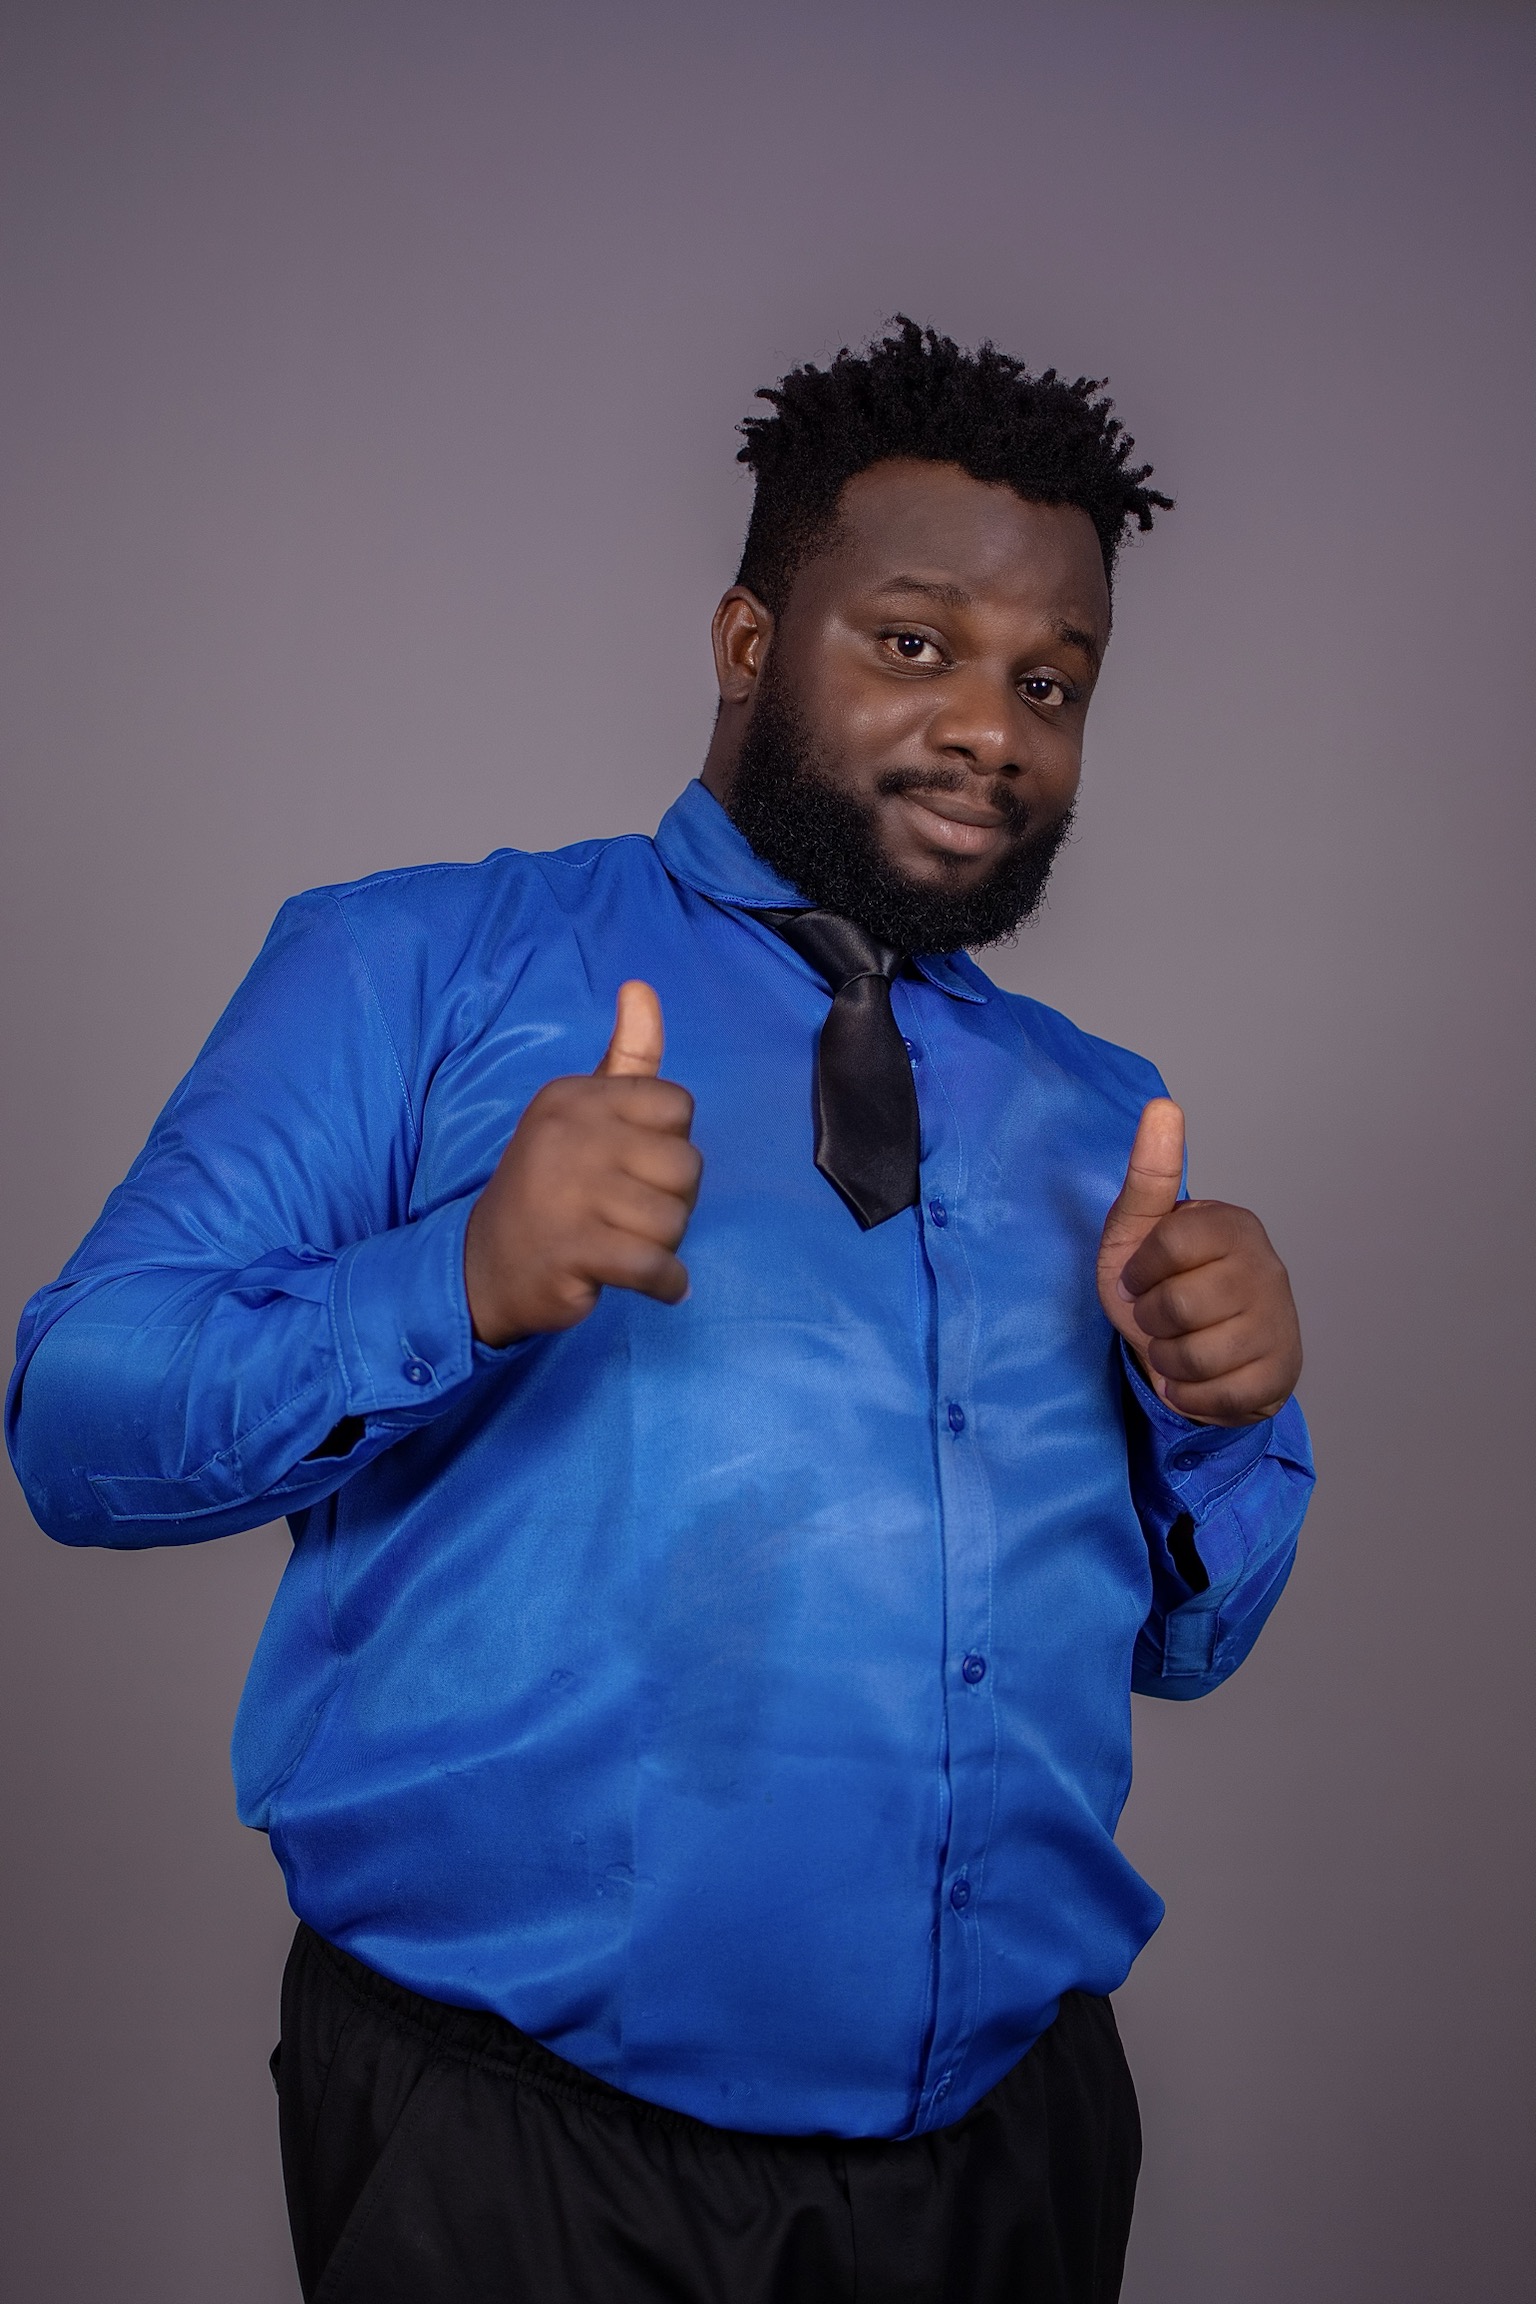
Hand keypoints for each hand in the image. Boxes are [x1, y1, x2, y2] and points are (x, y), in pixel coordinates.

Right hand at [463, 982, 701, 1346]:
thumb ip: (625, 1057)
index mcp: (575, 1096)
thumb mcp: (583, 1114)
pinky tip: (655, 1284)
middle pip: (686, 1165)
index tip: (632, 1168)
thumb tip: (642, 987)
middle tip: (630, 1216)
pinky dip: (667, 1283)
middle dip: (673, 1201)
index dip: (668, 1145)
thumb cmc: (550, 1187)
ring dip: (664, 1245)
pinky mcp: (572, 1249)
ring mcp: (567, 1192)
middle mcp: (569, 1134)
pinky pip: (655, 1265)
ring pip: (674, 1218)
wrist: (484, 1267)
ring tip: (625, 1245)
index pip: (677, 1107)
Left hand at [1096, 1098, 1301, 1425]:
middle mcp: (1267, 1268)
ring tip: (1175, 1347)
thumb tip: (1163, 1106)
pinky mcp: (1282, 1374)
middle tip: (1158, 1317)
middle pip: (1179, 1305)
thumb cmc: (1160, 1285)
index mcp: (1233, 1225)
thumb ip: (1149, 1174)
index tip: (1139, 1278)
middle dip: (1151, 1321)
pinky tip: (1193, 1379)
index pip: (1171, 1242)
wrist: (1190, 1355)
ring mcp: (1280, 1322)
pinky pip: (1219, 1397)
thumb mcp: (1137, 1231)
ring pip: (1196, 1356)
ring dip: (1167, 1361)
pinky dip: (1190, 1396)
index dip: (1140, 1271)